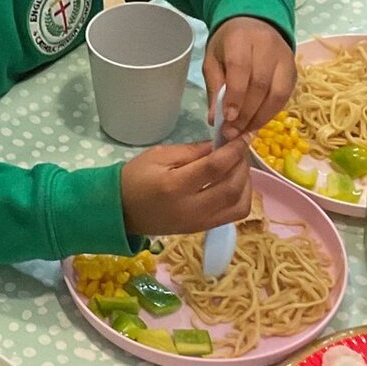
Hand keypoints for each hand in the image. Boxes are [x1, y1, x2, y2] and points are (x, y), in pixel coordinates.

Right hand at [120, 139, 252, 235]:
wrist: (121, 211)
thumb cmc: (135, 178)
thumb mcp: (158, 155)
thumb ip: (191, 151)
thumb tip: (220, 145)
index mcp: (175, 186)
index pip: (215, 167)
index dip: (234, 150)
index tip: (242, 136)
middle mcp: (191, 208)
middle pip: (232, 187)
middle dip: (242, 164)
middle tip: (239, 148)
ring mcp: (199, 223)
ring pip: (239, 204)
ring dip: (246, 182)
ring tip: (237, 166)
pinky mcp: (202, 229)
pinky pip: (233, 215)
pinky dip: (241, 197)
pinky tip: (234, 183)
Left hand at [203, 17, 295, 139]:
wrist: (253, 23)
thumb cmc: (228, 44)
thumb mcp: (213, 60)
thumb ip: (214, 88)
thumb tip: (215, 119)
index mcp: (240, 38)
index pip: (241, 68)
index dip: (235, 96)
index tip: (228, 118)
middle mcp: (266, 45)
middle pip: (261, 84)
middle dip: (246, 113)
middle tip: (233, 132)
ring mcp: (285, 57)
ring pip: (278, 92)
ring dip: (261, 117)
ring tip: (245, 131)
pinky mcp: (294, 69)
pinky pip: (286, 95)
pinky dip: (272, 112)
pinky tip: (258, 122)